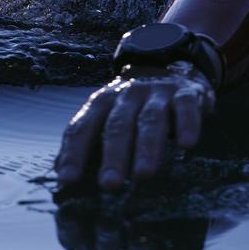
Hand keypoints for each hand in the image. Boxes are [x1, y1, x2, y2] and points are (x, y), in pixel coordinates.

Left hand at [55, 61, 215, 190]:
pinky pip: (186, 108)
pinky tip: (186, 145)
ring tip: (143, 174)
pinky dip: (187, 125)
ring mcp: (156, 93)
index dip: (74, 154)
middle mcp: (126, 95)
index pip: (82, 128)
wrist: (168, 65)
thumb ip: (86, 143)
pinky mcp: (186, 93)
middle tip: (109, 185)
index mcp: (101, 102)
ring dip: (146, 148)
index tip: (68, 181)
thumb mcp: (106, 116)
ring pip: (150, 120)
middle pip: (117, 126)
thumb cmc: (132, 105)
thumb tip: (61, 176)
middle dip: (112, 156)